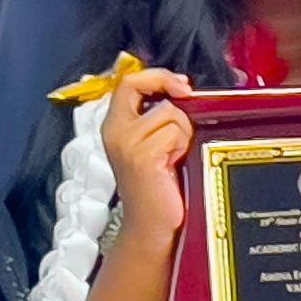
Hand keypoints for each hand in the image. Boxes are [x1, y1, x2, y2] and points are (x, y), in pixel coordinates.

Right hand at [99, 67, 196, 232]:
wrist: (150, 224)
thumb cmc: (155, 185)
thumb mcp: (149, 144)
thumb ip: (154, 117)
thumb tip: (180, 90)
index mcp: (114, 125)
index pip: (127, 82)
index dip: (156, 75)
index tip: (180, 84)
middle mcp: (115, 131)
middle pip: (139, 85)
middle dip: (168, 87)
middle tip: (186, 96)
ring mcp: (127, 143)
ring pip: (170, 113)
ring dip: (181, 131)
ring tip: (173, 154)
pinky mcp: (142, 156)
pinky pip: (175, 132)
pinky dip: (181, 146)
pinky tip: (172, 164)